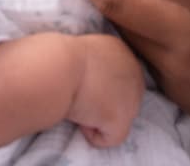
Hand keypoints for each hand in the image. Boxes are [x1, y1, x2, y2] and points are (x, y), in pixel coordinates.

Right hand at [66, 33, 144, 147]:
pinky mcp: (123, 118)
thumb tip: (84, 79)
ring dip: (97, 118)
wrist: (57, 67)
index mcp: (120, 51)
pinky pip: (111, 138)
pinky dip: (93, 135)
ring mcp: (132, 96)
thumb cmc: (55, 57)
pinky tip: (79, 121)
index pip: (115, 77)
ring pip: (117, 118)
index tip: (75, 84)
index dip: (96, 86)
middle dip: (101, 102)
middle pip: (122, 98)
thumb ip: (89, 64)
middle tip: (76, 98)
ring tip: (77, 107)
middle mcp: (134, 70)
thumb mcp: (78, 53)